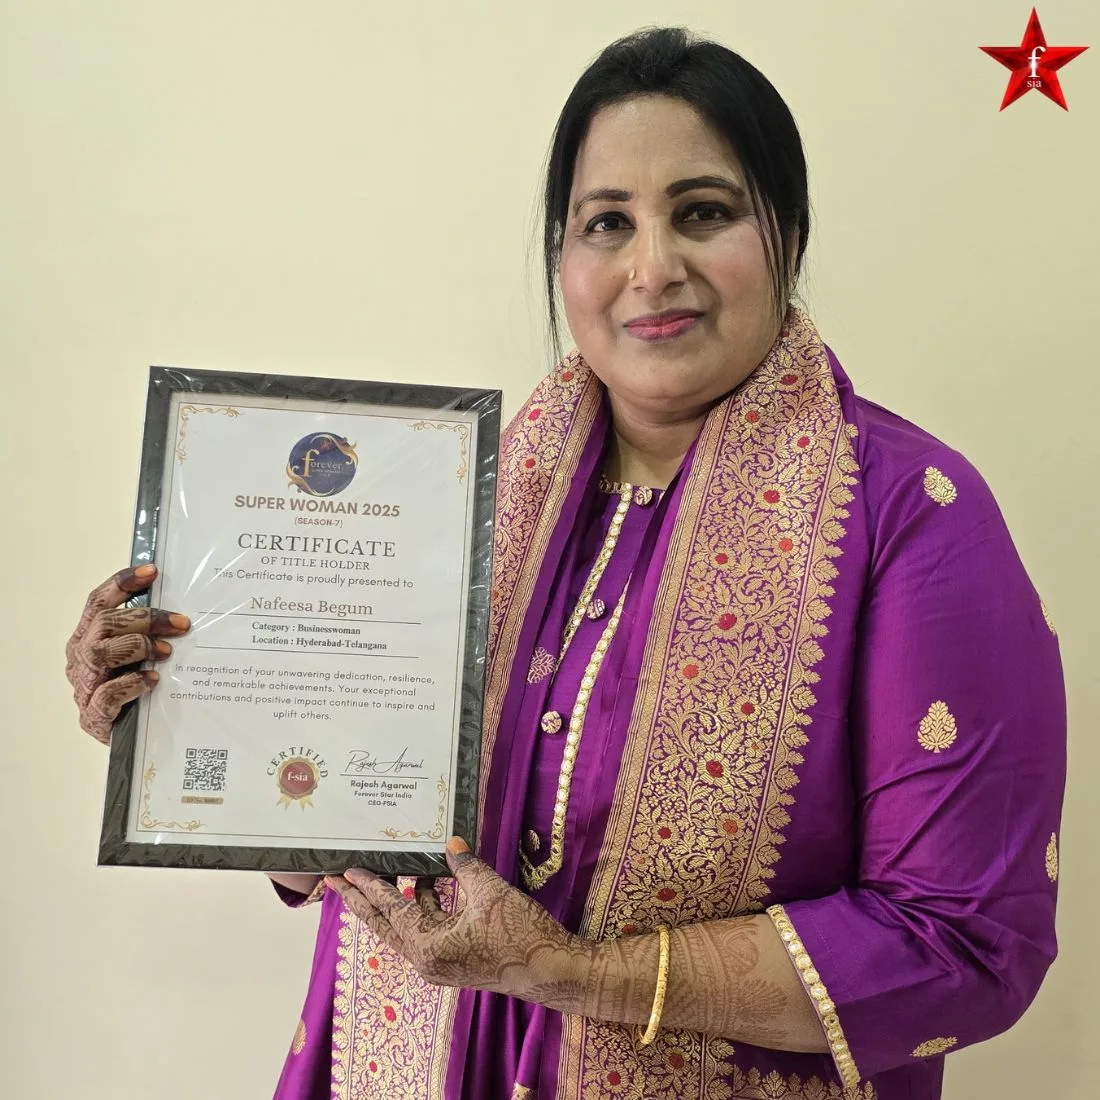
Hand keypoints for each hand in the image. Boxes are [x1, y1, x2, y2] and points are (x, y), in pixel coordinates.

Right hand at [65, 565, 189, 742]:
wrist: (131, 741)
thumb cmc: (138, 691)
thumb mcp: (143, 655)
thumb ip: (151, 633)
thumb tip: (182, 612)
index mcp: (89, 637)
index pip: (98, 603)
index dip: (121, 584)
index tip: (152, 572)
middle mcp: (81, 658)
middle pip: (104, 623)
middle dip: (144, 617)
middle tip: (180, 624)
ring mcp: (84, 687)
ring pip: (99, 653)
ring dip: (137, 646)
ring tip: (166, 652)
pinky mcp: (93, 716)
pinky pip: (106, 695)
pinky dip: (131, 684)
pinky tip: (153, 680)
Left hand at [325, 837, 587, 1005]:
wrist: (552, 970)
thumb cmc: (521, 935)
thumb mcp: (490, 893)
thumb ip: (465, 867)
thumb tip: (450, 844)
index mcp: (428, 947)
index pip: (390, 911)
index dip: (368, 888)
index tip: (345, 872)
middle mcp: (427, 960)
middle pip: (386, 926)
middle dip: (363, 901)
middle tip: (337, 881)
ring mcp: (441, 963)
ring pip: (407, 927)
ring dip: (399, 899)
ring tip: (387, 871)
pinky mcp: (455, 959)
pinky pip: (428, 929)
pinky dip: (425, 905)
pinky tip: (431, 881)